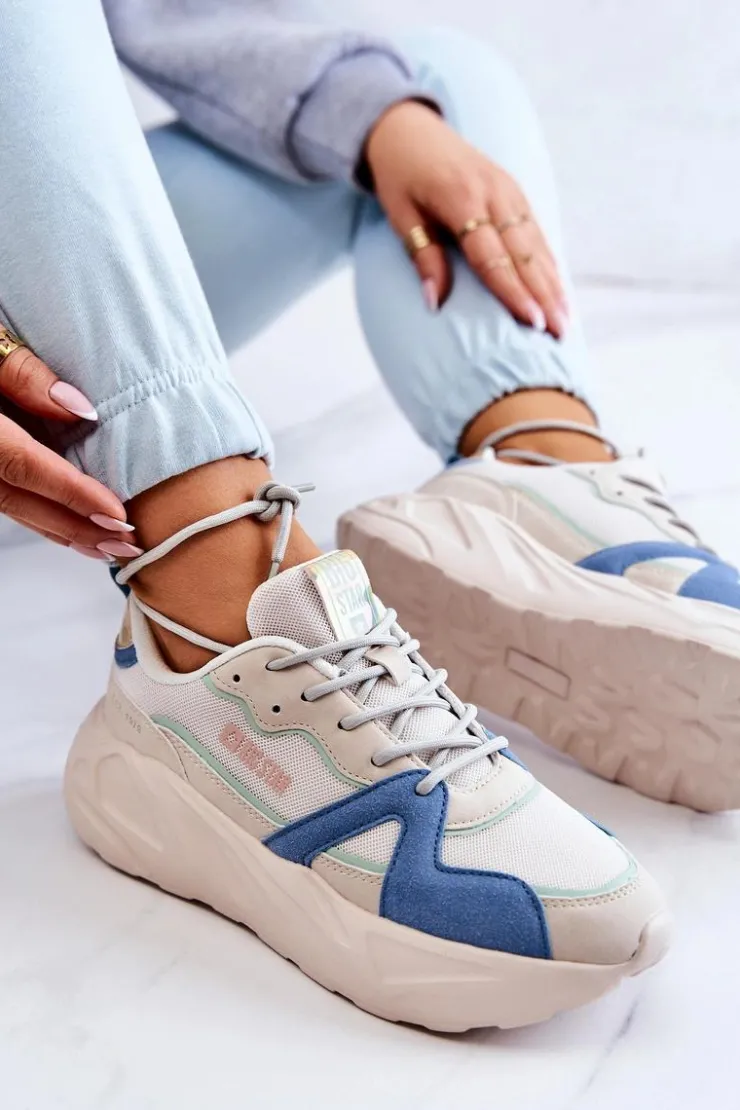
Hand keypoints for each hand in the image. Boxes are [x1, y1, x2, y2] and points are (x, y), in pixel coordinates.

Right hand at [0, 340, 138, 557]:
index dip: (72, 494)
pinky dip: (41, 517)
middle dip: (76, 527)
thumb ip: (24, 375)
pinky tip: (73, 528)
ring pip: (12, 508)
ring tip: (108, 549)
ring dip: (61, 531)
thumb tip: (80, 408)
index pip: (23, 465)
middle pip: (20, 500)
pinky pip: (5, 500)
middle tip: (127, 546)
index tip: (117, 515)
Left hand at [364, 101, 567, 336]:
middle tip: (560, 333)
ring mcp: (509, 191)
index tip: (532, 322)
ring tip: (566, 320)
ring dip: (554, 284)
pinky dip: (549, 264)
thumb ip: (423, 257)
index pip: (493, 256)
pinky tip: (559, 291)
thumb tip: (435, 303)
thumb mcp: (401, 216)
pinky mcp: (515, 193)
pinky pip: (537, 234)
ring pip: (537, 246)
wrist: (410, 130)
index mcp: (462, 199)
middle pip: (524, 255)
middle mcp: (494, 194)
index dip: (513, 292)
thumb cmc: (400, 177)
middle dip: (545, 296)